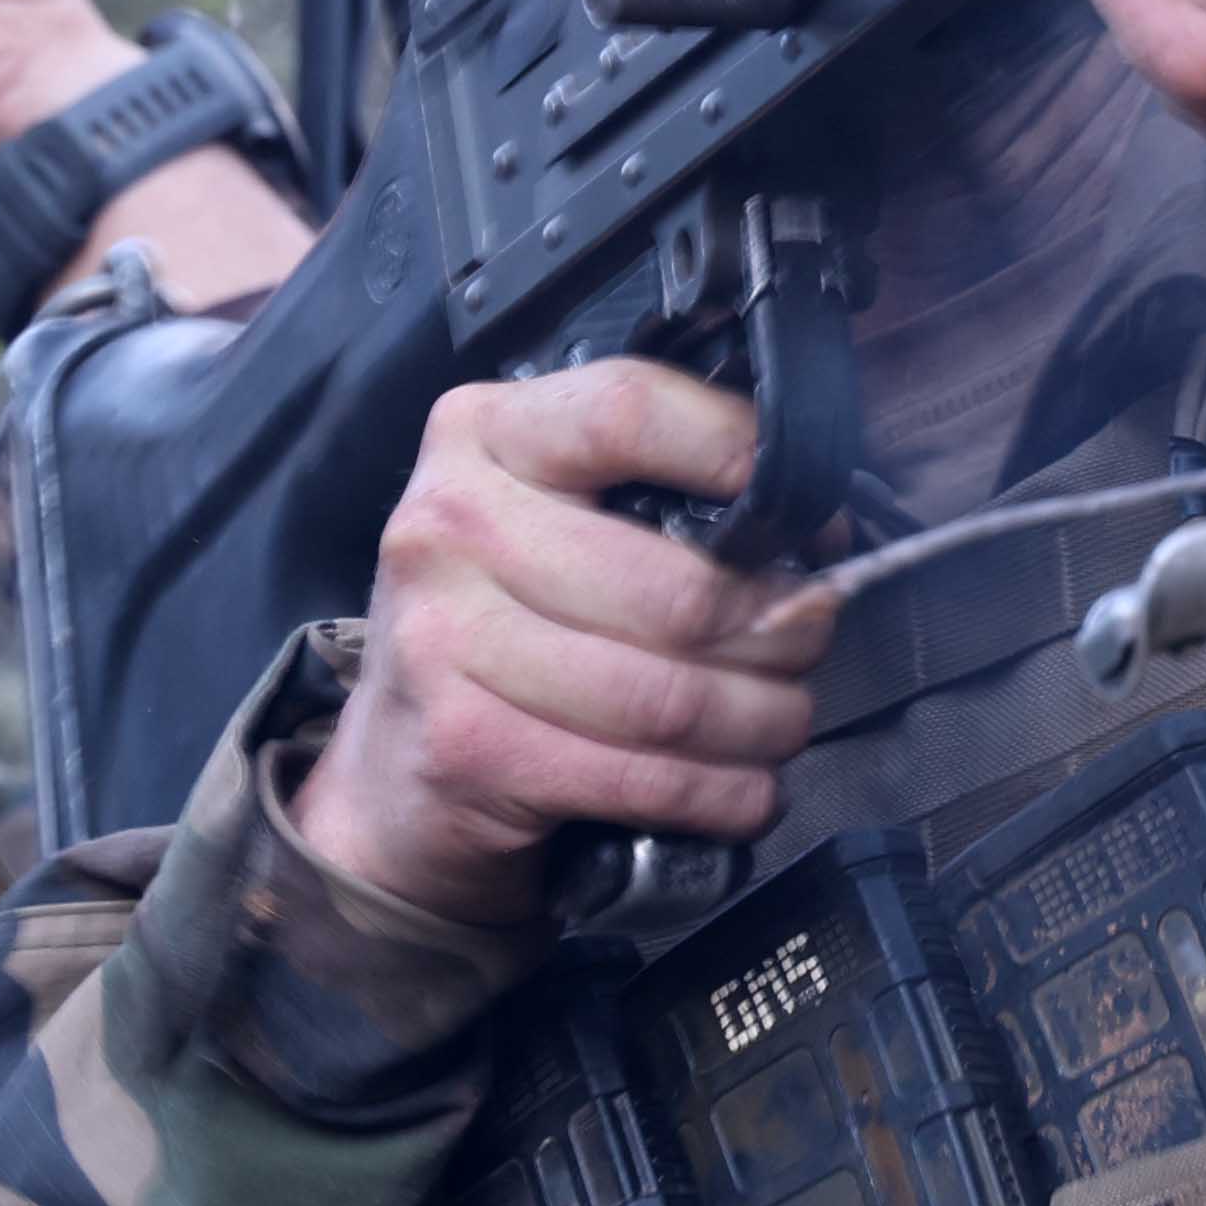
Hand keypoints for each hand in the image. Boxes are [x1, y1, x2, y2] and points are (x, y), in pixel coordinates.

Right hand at [286, 364, 835, 932]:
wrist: (391, 771)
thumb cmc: (504, 624)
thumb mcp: (546, 514)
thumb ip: (649, 488)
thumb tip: (813, 519)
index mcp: (481, 435)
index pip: (630, 412)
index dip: (742, 459)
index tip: (813, 516)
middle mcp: (449, 524)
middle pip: (678, 586)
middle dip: (782, 629)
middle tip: (808, 642)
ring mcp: (446, 640)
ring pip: (670, 695)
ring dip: (763, 721)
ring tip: (782, 721)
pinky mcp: (467, 749)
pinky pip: (643, 778)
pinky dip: (723, 794)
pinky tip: (745, 789)